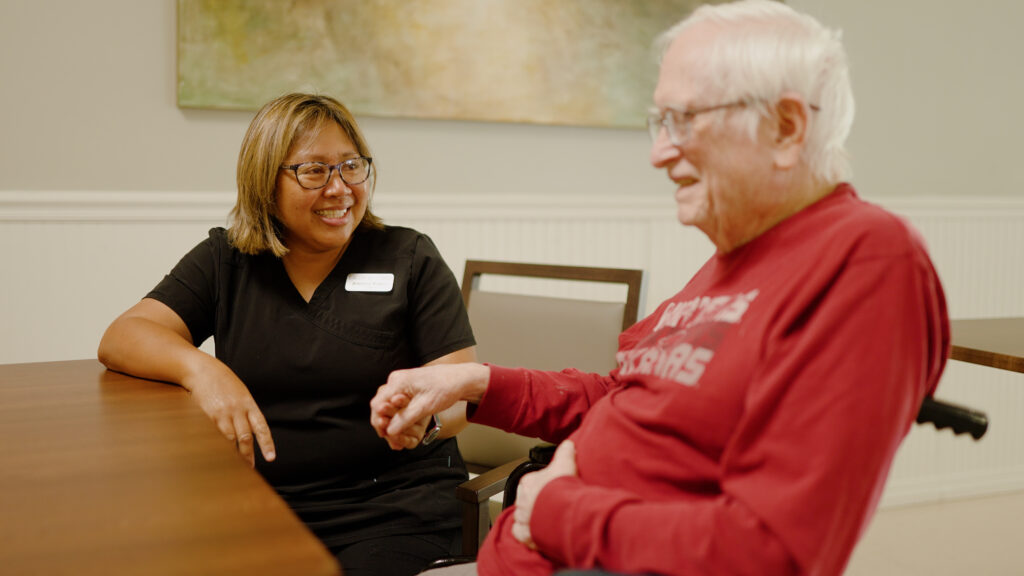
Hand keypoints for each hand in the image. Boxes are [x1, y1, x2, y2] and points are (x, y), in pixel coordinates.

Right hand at [183, 360, 274, 466]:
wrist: (202, 370)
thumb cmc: (223, 382)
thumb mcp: (241, 393)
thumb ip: (246, 411)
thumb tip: (250, 431)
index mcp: (249, 404)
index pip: (261, 427)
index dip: (267, 444)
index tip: (271, 457)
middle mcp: (237, 409)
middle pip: (245, 437)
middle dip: (248, 455)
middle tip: (249, 468)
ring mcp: (222, 413)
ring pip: (230, 438)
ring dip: (232, 453)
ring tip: (233, 465)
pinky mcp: (208, 415)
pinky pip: (215, 434)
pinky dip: (217, 445)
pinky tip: (218, 453)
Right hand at [370, 363, 487, 449]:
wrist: (460, 379)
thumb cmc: (446, 388)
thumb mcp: (425, 406)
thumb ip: (405, 418)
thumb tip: (390, 431)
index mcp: (398, 382)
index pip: (378, 404)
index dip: (378, 421)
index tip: (384, 435)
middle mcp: (396, 380)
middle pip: (380, 404)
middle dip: (383, 422)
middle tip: (390, 439)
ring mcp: (401, 383)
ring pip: (388, 404)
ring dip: (390, 420)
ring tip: (395, 436)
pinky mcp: (407, 388)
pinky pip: (396, 403)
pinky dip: (397, 415)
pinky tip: (401, 426)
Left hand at [511, 441, 577, 548]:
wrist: (563, 511)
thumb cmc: (562, 489)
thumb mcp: (565, 464)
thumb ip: (565, 452)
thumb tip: (568, 444)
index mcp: (528, 483)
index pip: (528, 483)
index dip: (538, 487)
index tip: (547, 490)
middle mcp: (523, 500)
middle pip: (526, 501)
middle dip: (534, 504)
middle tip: (548, 507)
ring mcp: (523, 518)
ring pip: (522, 518)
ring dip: (530, 519)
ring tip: (544, 521)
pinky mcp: (525, 534)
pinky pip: (520, 534)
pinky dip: (526, 534)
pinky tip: (535, 533)